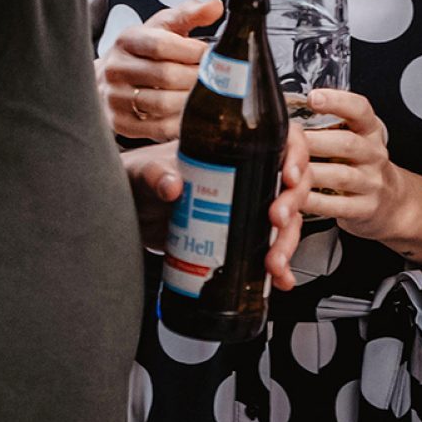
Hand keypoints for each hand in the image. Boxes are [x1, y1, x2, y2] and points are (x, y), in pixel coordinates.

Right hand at [100, 0, 217, 141]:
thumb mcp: (162, 27)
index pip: (161, 45)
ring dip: (190, 101)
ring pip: (162, 104)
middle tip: (215, 78)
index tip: (211, 54)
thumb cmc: (142, 52)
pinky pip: (156, 129)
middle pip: (165, 76)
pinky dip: (179, 123)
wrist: (107, 81)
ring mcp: (115, 98)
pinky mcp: (119, 123)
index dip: (192, 50)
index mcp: (127, 39)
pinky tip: (189, 115)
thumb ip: (189, 14)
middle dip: (196, 78)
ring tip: (204, 96)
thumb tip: (215, 6)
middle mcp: (116, 68)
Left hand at [125, 132, 313, 291]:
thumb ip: (156, 175)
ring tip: (274, 263)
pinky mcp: (239, 238)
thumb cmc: (138, 179)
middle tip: (276, 220)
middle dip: (292, 205)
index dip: (295, 155)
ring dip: (287, 242)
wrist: (126, 215)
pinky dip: (280, 266)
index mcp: (233, 149)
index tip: (288, 176)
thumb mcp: (145, 171)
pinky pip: (269, 249)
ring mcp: (246, 208)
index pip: (280, 141)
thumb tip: (172, 186)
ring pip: (286, 221)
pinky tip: (280, 280)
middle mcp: (247, 177)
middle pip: (291, 186)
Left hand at [300, 89, 405, 243]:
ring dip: (309, 173)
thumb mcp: (357, 138)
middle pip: (346, 143)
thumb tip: (286, 119)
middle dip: (312, 142)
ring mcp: (371, 183)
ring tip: (286, 172)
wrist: (393, 202)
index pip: (359, 110)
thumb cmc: (363, 165)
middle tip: (286, 141)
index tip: (313, 98)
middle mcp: (373, 154)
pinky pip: (336, 205)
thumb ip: (329, 127)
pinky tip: (295, 196)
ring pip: (340, 175)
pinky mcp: (364, 208)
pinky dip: (313, 201)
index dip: (337, 101)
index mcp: (370, 131)